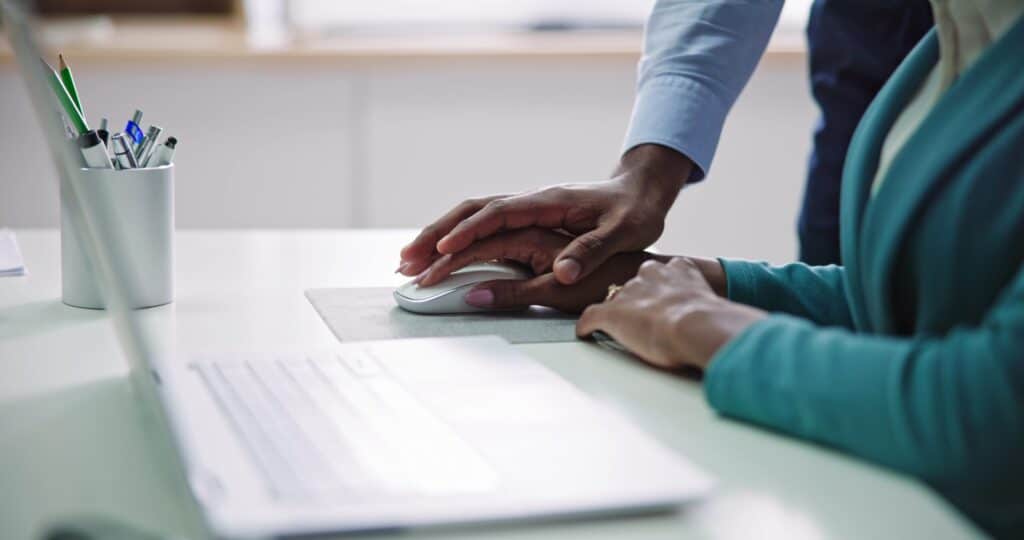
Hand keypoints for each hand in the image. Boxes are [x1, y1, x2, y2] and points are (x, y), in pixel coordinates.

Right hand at [399, 144, 692, 284]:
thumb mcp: (623, 234)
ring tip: (408, 259)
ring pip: (470, 216)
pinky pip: (481, 224)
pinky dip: (455, 237)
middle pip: (471, 211)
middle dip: (435, 234)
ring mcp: (525, 207)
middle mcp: (530, 200)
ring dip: (437, 235)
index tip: (442, 251)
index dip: (468, 232)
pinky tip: (438, 253)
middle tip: (404, 260)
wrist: (641, 190)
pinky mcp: (525, 217)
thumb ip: (591, 251)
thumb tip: (563, 273)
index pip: (497, 214)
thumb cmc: (634, 213)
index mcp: (548, 202)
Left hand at [576, 258, 765, 369]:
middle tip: (637, 315)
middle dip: (634, 298)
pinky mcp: (610, 312)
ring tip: (613, 326)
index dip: (659, 290)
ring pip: (612, 298)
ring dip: (613, 313)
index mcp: (678, 270)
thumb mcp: (714, 304)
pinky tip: (586, 333)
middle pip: (634, 283)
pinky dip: (587, 326)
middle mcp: (650, 274)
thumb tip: (729, 329)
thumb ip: (711, 309)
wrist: (696, 324)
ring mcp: (628, 292)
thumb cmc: (712, 320)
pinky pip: (590, 317)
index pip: (661, 274)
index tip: (660, 300)